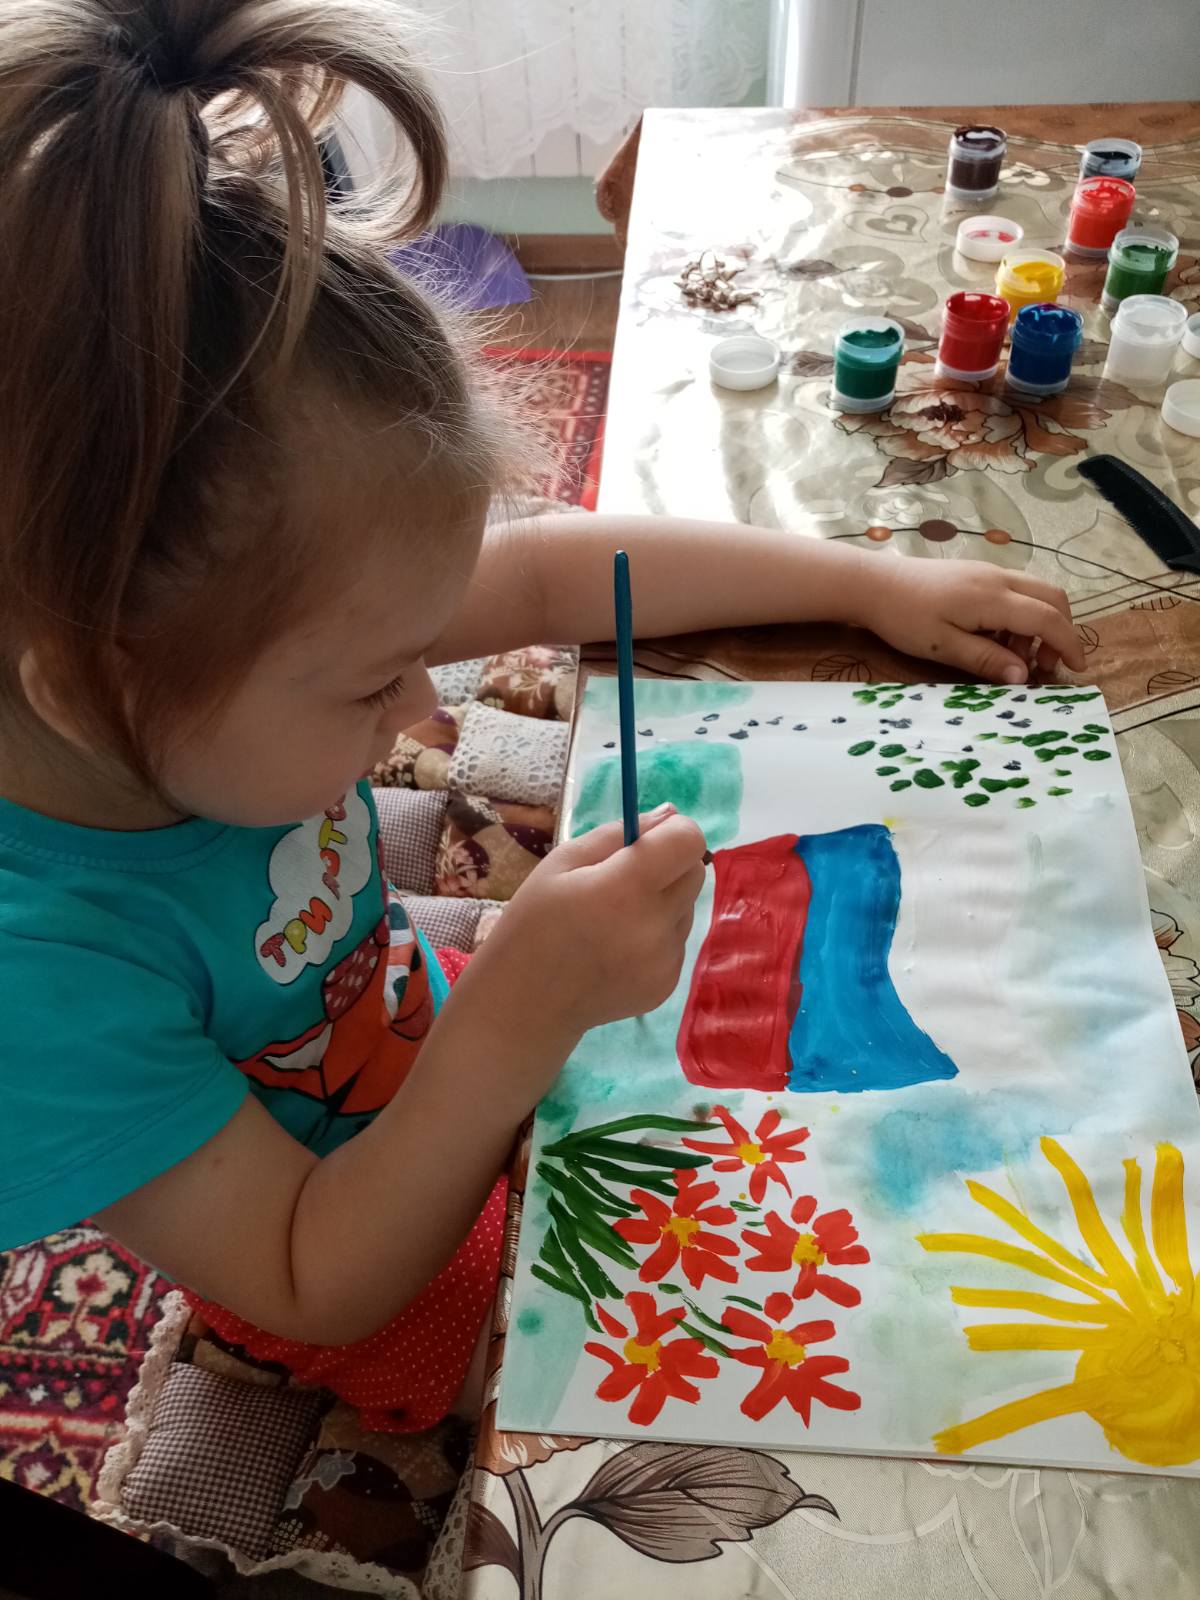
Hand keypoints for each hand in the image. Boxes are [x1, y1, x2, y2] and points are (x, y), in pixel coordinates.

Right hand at [503, 803, 707, 1032]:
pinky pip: (677, 941)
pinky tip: (618, 948)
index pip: (688, 842)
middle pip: (695, 872)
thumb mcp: (563, 863)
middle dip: (670, 865)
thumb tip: (671, 814)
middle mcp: (655, 926)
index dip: (672, 833)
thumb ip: (619, 834)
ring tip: (615, 920)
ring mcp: (665, 960)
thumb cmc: (533, 924)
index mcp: (625, 889)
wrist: (525, 1004)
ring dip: (663, 902)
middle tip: (627, 879)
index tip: (646, 841)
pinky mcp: (668, 984)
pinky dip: (657, 936)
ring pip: (687, 908)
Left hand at [858, 559, 1085, 682]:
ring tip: (1012, 657)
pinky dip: (1019, 616)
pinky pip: (1015, 591)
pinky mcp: (977, 574)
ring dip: (1037, 625)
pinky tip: (995, 638)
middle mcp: (998, 578)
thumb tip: (1023, 677)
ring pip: (1035, 593)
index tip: (1078, 669)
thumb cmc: (903, 618)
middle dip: (1060, 632)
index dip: (1069, 644)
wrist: (873, 583)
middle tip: (1044, 665)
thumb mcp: (942, 647)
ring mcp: (989, 572)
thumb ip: (986, 660)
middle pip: (1052, 598)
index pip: (1047, 618)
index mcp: (993, 598)